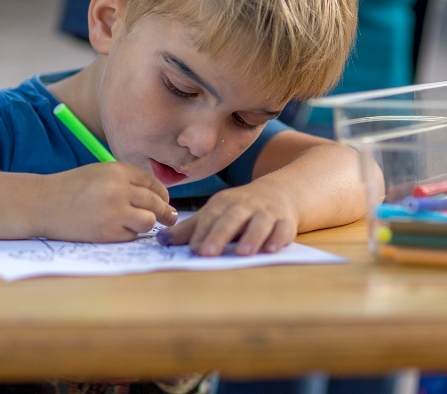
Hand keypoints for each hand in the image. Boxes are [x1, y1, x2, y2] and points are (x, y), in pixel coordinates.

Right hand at [47, 162, 176, 241]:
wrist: (43, 204)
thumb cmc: (72, 188)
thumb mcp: (100, 173)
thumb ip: (127, 181)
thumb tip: (159, 197)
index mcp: (118, 171)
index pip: (153, 183)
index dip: (162, 193)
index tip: (164, 200)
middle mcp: (119, 189)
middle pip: (155, 202)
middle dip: (164, 211)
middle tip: (168, 217)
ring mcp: (114, 212)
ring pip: (149, 220)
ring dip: (148, 223)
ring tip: (143, 224)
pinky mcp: (108, 233)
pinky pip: (131, 235)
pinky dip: (129, 234)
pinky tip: (118, 229)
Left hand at [158, 183, 298, 255]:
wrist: (281, 193)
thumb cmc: (242, 208)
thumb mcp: (216, 213)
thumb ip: (190, 229)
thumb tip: (160, 240)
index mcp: (225, 203)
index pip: (211, 216)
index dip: (201, 232)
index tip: (193, 249)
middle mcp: (246, 205)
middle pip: (232, 218)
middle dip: (219, 235)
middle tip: (207, 253)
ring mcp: (267, 212)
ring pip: (260, 222)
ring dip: (251, 236)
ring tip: (243, 253)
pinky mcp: (286, 221)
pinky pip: (283, 229)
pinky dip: (278, 238)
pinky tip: (272, 249)